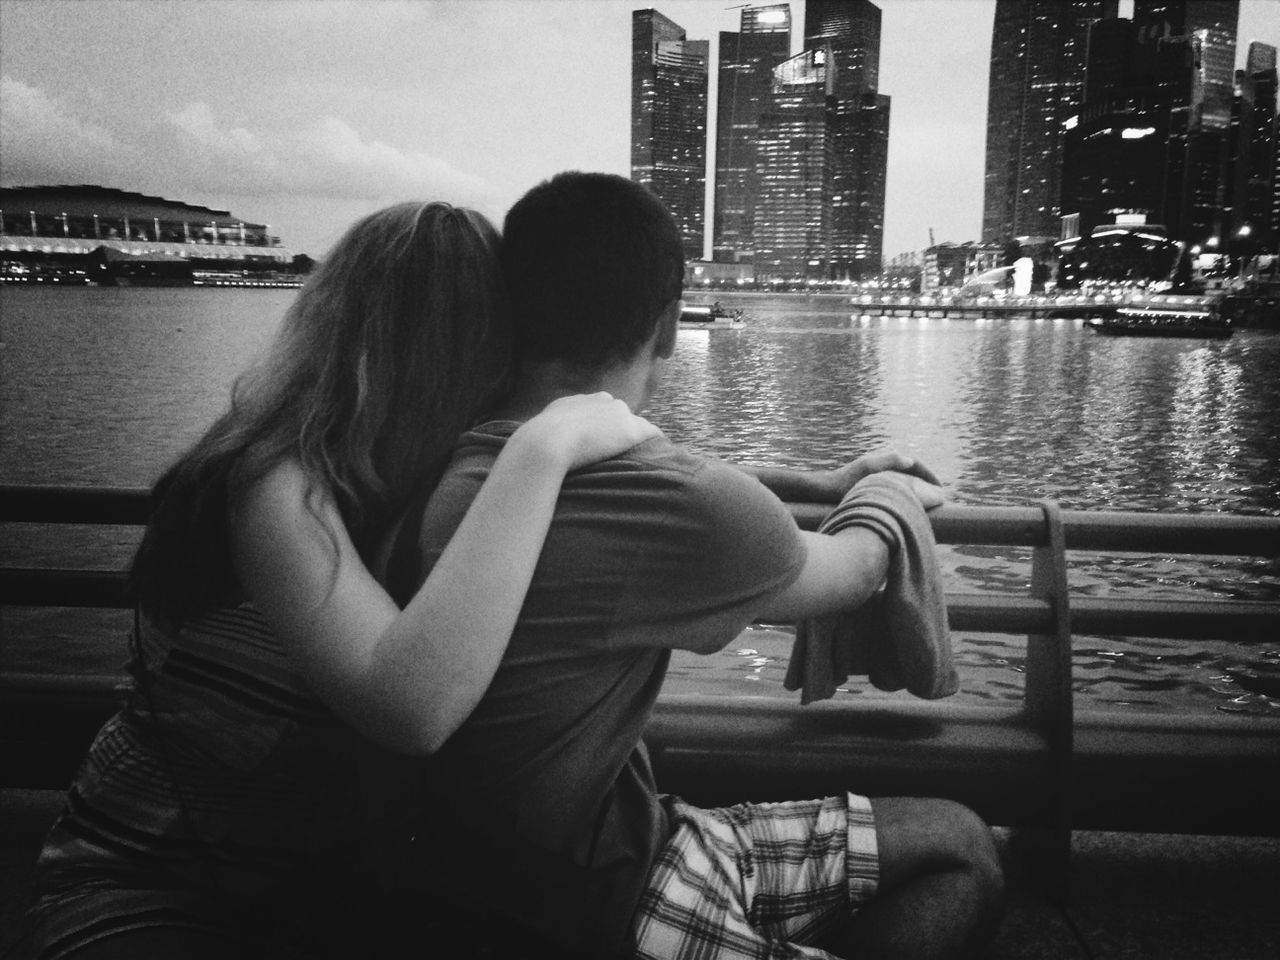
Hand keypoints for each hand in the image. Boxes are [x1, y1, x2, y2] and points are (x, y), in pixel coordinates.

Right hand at [514, 392, 661, 471]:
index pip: (598, 409)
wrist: (544, 445)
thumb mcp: (537, 433)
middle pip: (618, 414)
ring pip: (635, 424)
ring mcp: (617, 412)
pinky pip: (651, 434)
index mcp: (578, 400)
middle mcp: (600, 400)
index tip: (599, 444)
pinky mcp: (631, 428)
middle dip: (619, 430)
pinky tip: (657, 456)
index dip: (600, 428)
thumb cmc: (533, 446)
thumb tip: (531, 446)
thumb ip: (547, 434)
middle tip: (617, 454)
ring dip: (635, 438)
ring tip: (637, 457)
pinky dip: (654, 444)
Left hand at [852, 469, 945, 509]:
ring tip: (929, 505)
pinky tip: (908, 510)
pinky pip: (897, 491)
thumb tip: (910, 460)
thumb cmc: (845, 480)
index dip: (930, 475)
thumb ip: (889, 461)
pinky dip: (906, 498)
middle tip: (939, 497)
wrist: (825, 489)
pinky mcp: (874, 488)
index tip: (941, 488)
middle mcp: (884, 466)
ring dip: (918, 491)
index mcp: (886, 460)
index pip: (915, 463)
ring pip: (905, 483)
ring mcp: (879, 477)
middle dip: (927, 483)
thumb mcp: (868, 469)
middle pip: (912, 473)